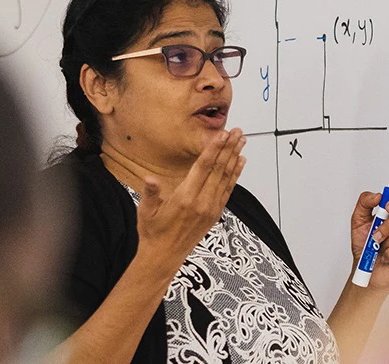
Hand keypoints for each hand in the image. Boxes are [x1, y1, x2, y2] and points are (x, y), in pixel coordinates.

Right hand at [134, 130, 245, 261]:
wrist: (164, 257)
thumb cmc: (153, 232)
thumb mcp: (146, 211)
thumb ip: (151, 193)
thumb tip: (150, 179)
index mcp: (184, 198)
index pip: (203, 168)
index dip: (214, 149)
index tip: (223, 135)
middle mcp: (201, 202)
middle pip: (218, 169)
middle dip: (229, 148)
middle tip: (238, 131)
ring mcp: (210, 208)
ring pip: (226, 178)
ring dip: (235, 157)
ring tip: (242, 141)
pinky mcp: (215, 213)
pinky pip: (228, 190)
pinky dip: (235, 174)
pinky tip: (240, 162)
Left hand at [347, 188, 388, 288]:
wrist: (367, 270)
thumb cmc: (365, 246)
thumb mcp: (358, 221)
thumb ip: (364, 203)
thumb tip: (377, 195)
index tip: (387, 207)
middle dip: (387, 225)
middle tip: (376, 235)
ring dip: (388, 240)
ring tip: (380, 247)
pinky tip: (387, 255)